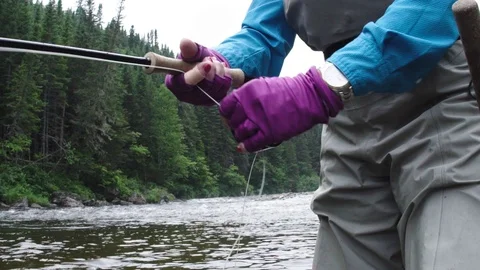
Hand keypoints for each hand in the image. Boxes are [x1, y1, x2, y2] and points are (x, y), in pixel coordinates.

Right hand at [165, 38, 231, 105]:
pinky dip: (225, 79)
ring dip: (219, 72)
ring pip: (215, 89)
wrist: (208, 66)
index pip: (184, 83)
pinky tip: (221, 72)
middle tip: (211, 59)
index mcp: (174, 83)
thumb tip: (184, 42)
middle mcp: (184, 95)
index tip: (208, 64)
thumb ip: (189, 49)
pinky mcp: (210, 102)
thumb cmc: (195, 58)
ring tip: (216, 63)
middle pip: (203, 87)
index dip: (197, 74)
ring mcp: (198, 101)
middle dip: (212, 70)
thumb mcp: (193, 52)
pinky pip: (223, 92)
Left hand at [219, 67, 343, 152]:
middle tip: (239, 127)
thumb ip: (247, 96)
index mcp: (248, 92)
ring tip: (246, 136)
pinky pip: (252, 144)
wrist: (309, 96)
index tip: (230, 117)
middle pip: (232, 122)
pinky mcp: (270, 133)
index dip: (226, 114)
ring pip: (240, 133)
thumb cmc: (287, 91)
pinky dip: (246, 147)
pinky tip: (244, 147)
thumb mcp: (262, 85)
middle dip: (233, 126)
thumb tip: (235, 110)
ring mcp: (260, 120)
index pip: (225, 106)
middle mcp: (251, 106)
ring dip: (240, 136)